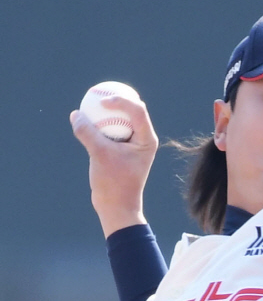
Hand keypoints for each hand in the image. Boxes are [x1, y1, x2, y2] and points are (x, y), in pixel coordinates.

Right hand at [70, 96, 158, 236]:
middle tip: (98, 94)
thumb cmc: (113, 183)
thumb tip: (76, 114)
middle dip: (116, 101)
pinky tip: (84, 120)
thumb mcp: (99, 155)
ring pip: (120, 121)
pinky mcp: (121, 151)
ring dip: (106, 113)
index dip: (121, 100)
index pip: (138, 111)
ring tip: (90, 103)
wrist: (116, 206)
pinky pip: (110, 132)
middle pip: (131, 111)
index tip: (102, 101)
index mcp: (147, 139)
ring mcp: (132, 146)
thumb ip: (88, 134)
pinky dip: (99, 125)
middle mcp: (143, 140)